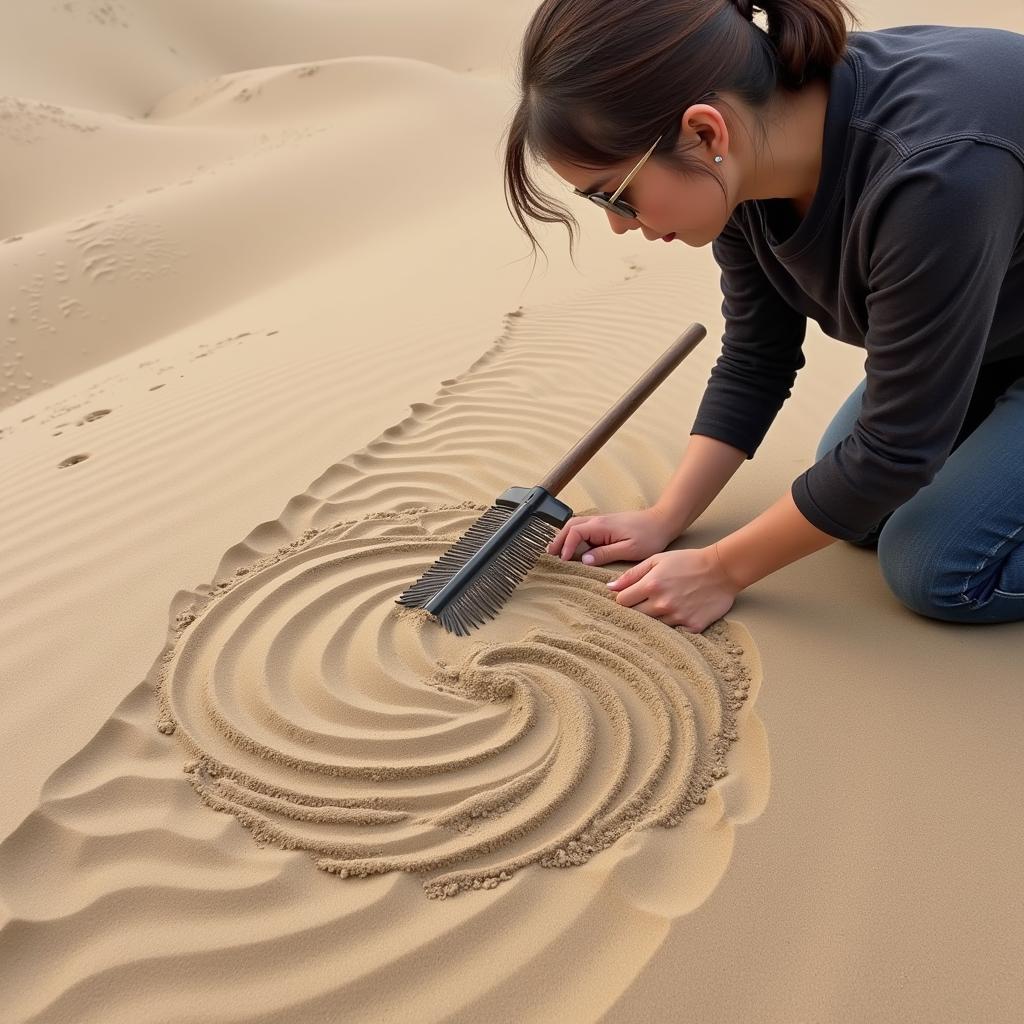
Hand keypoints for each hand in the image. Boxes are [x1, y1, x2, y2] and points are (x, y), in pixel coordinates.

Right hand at [546, 507, 679, 565]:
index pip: (574, 533)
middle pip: (570, 526)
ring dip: (564, 536)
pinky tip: (574, 546)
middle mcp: (598, 521)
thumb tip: (585, 560)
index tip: (564, 560)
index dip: (566, 546)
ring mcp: (601, 521)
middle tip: (550, 554)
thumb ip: (605, 554)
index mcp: (601, 526)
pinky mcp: (606, 525)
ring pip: (575, 525)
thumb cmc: (649, 536)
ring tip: (556, 550)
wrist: (663, 521)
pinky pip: (584, 528)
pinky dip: (573, 535)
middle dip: (558, 539)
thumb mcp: (629, 549)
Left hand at [605, 546, 739, 633]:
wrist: (722, 569)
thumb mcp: (657, 559)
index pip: (622, 602)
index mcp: (651, 585)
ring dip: (655, 619)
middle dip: (636, 611)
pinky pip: (675, 633)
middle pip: (635, 616)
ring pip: (653, 626)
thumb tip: (610, 588)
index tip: (631, 597)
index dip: (624, 599)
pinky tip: (679, 615)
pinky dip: (674, 626)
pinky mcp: (692, 627)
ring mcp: (677, 617)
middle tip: (646, 603)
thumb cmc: (688, 561)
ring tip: (665, 607)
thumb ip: (633, 574)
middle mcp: (662, 603)